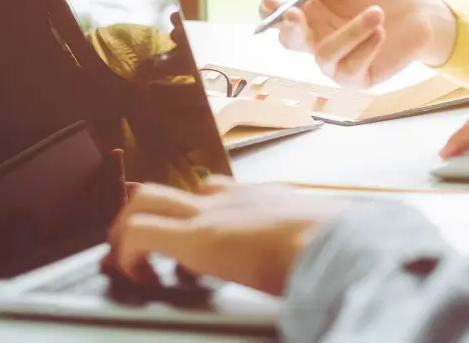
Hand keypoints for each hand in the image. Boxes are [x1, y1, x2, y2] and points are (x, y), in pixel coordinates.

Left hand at [105, 177, 359, 295]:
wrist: (340, 244)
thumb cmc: (342, 247)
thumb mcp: (325, 240)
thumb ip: (315, 244)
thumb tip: (329, 263)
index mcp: (265, 199)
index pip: (217, 190)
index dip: (195, 214)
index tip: (192, 247)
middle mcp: (234, 198)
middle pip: (171, 188)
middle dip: (143, 215)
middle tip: (136, 247)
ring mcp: (212, 213)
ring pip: (145, 198)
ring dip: (126, 229)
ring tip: (126, 263)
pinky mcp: (196, 237)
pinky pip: (139, 234)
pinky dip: (129, 257)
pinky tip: (140, 280)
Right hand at [258, 0, 456, 88]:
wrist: (421, 12)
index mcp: (311, 13)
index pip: (280, 17)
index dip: (270, 13)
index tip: (270, 3)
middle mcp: (317, 39)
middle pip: (290, 42)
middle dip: (289, 30)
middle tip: (296, 15)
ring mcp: (336, 62)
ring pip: (324, 56)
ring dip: (350, 33)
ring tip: (377, 13)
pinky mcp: (356, 78)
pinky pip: (349, 69)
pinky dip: (365, 48)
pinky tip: (381, 32)